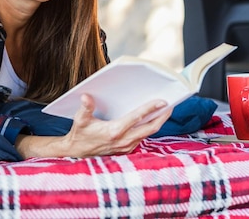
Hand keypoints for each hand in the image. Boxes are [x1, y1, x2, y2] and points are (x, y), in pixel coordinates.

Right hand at [14, 94, 170, 158]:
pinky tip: (151, 121)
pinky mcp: (126, 150)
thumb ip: (85, 108)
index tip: (162, 101)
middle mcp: (123, 140)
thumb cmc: (79, 134)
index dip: (151, 109)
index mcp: (114, 131)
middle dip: (162, 116)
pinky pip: (142, 138)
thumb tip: (86, 96)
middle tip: (171, 105)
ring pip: (148, 134)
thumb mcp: (80, 120)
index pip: (137, 118)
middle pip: (150, 128)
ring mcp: (126, 146)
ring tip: (164, 111)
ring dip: (157, 123)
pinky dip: (149, 129)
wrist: (77, 152)